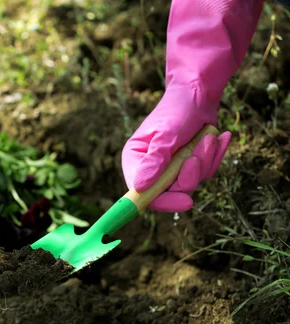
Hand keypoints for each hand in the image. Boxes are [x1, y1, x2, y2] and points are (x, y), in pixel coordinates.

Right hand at [121, 85, 231, 212]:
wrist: (198, 94)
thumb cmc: (177, 110)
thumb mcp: (166, 135)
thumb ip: (154, 161)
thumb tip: (140, 187)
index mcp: (135, 161)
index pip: (143, 192)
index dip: (163, 201)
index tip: (187, 201)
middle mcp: (150, 169)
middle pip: (171, 192)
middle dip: (191, 174)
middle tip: (198, 154)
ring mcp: (171, 169)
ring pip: (191, 183)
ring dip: (205, 161)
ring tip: (208, 138)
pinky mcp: (189, 166)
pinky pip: (205, 173)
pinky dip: (214, 157)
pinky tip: (217, 138)